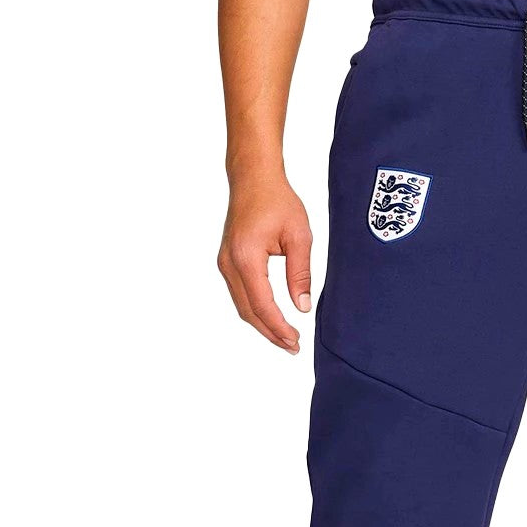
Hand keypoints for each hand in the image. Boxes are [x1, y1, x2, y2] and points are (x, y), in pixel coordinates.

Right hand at [218, 173, 312, 352]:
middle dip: (271, 333)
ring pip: (242, 306)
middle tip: (293, 348)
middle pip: (249, 311)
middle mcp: (230, 263)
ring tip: (285, 339)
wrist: (253, 178)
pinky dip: (256, 311)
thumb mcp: (299, 237)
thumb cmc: (277, 201)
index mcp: (246, 258)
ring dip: (263, 325)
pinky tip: (272, 319)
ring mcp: (225, 263)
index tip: (295, 341)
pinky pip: (240, 295)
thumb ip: (300, 273)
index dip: (279, 327)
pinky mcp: (227, 261)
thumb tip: (301, 307)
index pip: (263, 305)